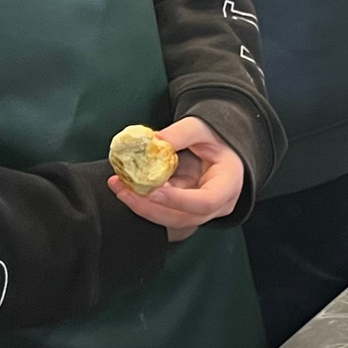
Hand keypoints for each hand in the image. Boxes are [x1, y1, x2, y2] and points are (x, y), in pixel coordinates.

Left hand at [108, 114, 245, 241]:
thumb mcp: (201, 128)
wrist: (219, 149)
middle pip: (183, 218)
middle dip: (150, 207)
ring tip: (119, 186)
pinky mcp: (184, 212)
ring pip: (170, 220)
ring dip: (142, 207)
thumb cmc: (216, 138)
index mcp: (228, 184)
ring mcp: (200, 212)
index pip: (206, 201)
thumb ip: (180, 133)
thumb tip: (153, 141)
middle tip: (123, 190)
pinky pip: (163, 214)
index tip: (153, 192)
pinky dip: (143, 203)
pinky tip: (126, 188)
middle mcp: (218, 205)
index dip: (179, 200)